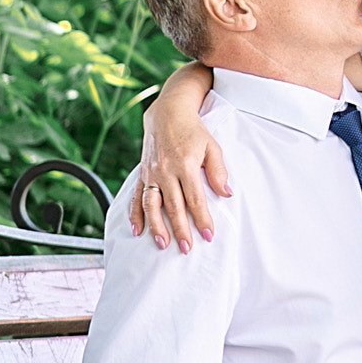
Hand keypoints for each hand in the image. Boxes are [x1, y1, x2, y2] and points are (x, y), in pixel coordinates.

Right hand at [135, 112, 231, 250]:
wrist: (167, 113)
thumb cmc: (193, 131)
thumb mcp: (212, 146)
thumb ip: (218, 171)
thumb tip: (226, 193)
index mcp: (186, 165)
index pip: (195, 199)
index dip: (202, 219)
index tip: (208, 236)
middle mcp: (166, 171)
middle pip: (173, 206)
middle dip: (181, 229)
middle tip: (187, 249)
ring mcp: (151, 173)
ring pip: (152, 205)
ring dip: (156, 226)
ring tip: (162, 244)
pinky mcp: (142, 174)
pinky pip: (136, 197)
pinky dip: (135, 214)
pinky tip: (137, 230)